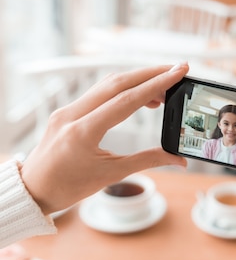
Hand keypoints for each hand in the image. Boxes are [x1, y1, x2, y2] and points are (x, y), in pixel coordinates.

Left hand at [20, 63, 189, 214]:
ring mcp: (67, 110)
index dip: (156, 84)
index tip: (177, 73)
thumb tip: (178, 159)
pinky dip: (123, 89)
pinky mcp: (67, 110)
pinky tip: (140, 96)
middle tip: (177, 70)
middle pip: (117, 82)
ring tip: (163, 85)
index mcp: (82, 132)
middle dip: (150, 73)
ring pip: (107, 84)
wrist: (32, 190)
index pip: (127, 100)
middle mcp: (72, 114)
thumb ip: (147, 161)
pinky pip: (98, 92)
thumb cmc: (67, 187)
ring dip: (137, 79)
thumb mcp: (110, 175)